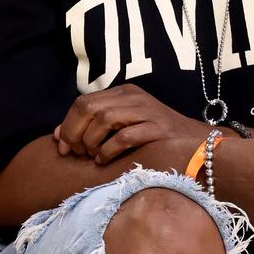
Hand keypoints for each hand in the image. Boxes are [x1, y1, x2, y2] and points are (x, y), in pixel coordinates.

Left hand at [55, 84, 198, 164]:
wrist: (197, 145)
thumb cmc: (154, 139)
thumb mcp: (121, 126)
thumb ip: (91, 127)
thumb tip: (56, 136)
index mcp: (122, 93)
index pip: (82, 102)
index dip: (66, 125)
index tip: (62, 147)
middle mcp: (133, 97)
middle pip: (88, 108)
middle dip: (75, 132)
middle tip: (77, 152)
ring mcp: (146, 111)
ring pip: (103, 119)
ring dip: (91, 142)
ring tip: (93, 156)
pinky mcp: (157, 128)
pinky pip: (124, 136)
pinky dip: (108, 150)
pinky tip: (105, 160)